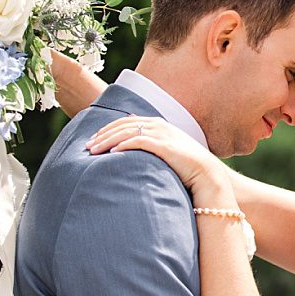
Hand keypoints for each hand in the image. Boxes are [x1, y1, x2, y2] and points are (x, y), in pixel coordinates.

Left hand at [87, 116, 226, 191]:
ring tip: (93, 151)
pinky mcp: (163, 145)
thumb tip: (134, 148)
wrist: (207, 174)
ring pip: (126, 132)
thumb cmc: (187, 167)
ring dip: (107, 141)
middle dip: (102, 134)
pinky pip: (138, 142)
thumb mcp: (168, 152)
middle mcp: (159, 125)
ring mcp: (161, 134)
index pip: (127, 121)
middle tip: (87, 146)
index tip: (94, 139)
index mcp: (158, 124)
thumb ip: (152, 146)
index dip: (108, 129)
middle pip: (123, 125)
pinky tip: (111, 153)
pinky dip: (122, 146)